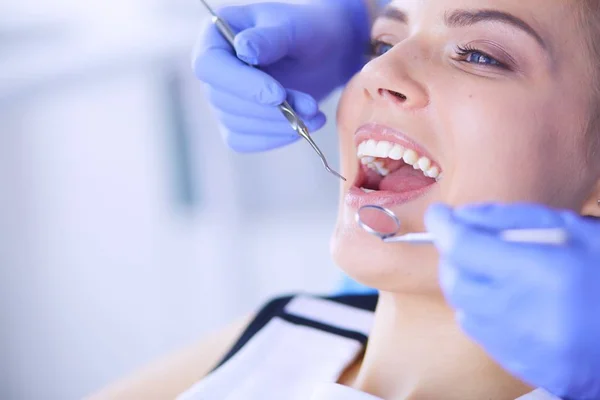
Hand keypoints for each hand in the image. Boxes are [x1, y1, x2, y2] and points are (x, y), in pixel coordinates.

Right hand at [192, 0, 369, 151]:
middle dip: (269, 110)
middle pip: (223, 100)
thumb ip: (269, 38)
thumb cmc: (307, 31)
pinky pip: (243, 141)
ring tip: (314, 114)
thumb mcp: (294, 27)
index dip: (240, 84)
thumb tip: (243, 49)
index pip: (209, 66)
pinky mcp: (236, 122)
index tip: (278, 95)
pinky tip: (303, 128)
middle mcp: (212, 69)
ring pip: (235, 124)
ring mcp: (221, 98)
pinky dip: (274, 139)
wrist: (325, 54)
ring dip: (277, 125)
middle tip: (310, 107)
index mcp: (215, 36)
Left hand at [425, 203, 599, 399]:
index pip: (463, 247)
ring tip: (496, 272)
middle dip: (453, 257)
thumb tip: (462, 217)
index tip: (439, 215)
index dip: (443, 226)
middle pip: (455, 281)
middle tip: (468, 243)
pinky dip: (483, 312)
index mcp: (542, 273)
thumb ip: (512, 219)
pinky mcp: (526, 369)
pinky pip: (482, 336)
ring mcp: (524, 348)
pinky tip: (509, 301)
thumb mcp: (574, 230)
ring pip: (464, 309)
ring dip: (468, 285)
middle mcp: (525, 314)